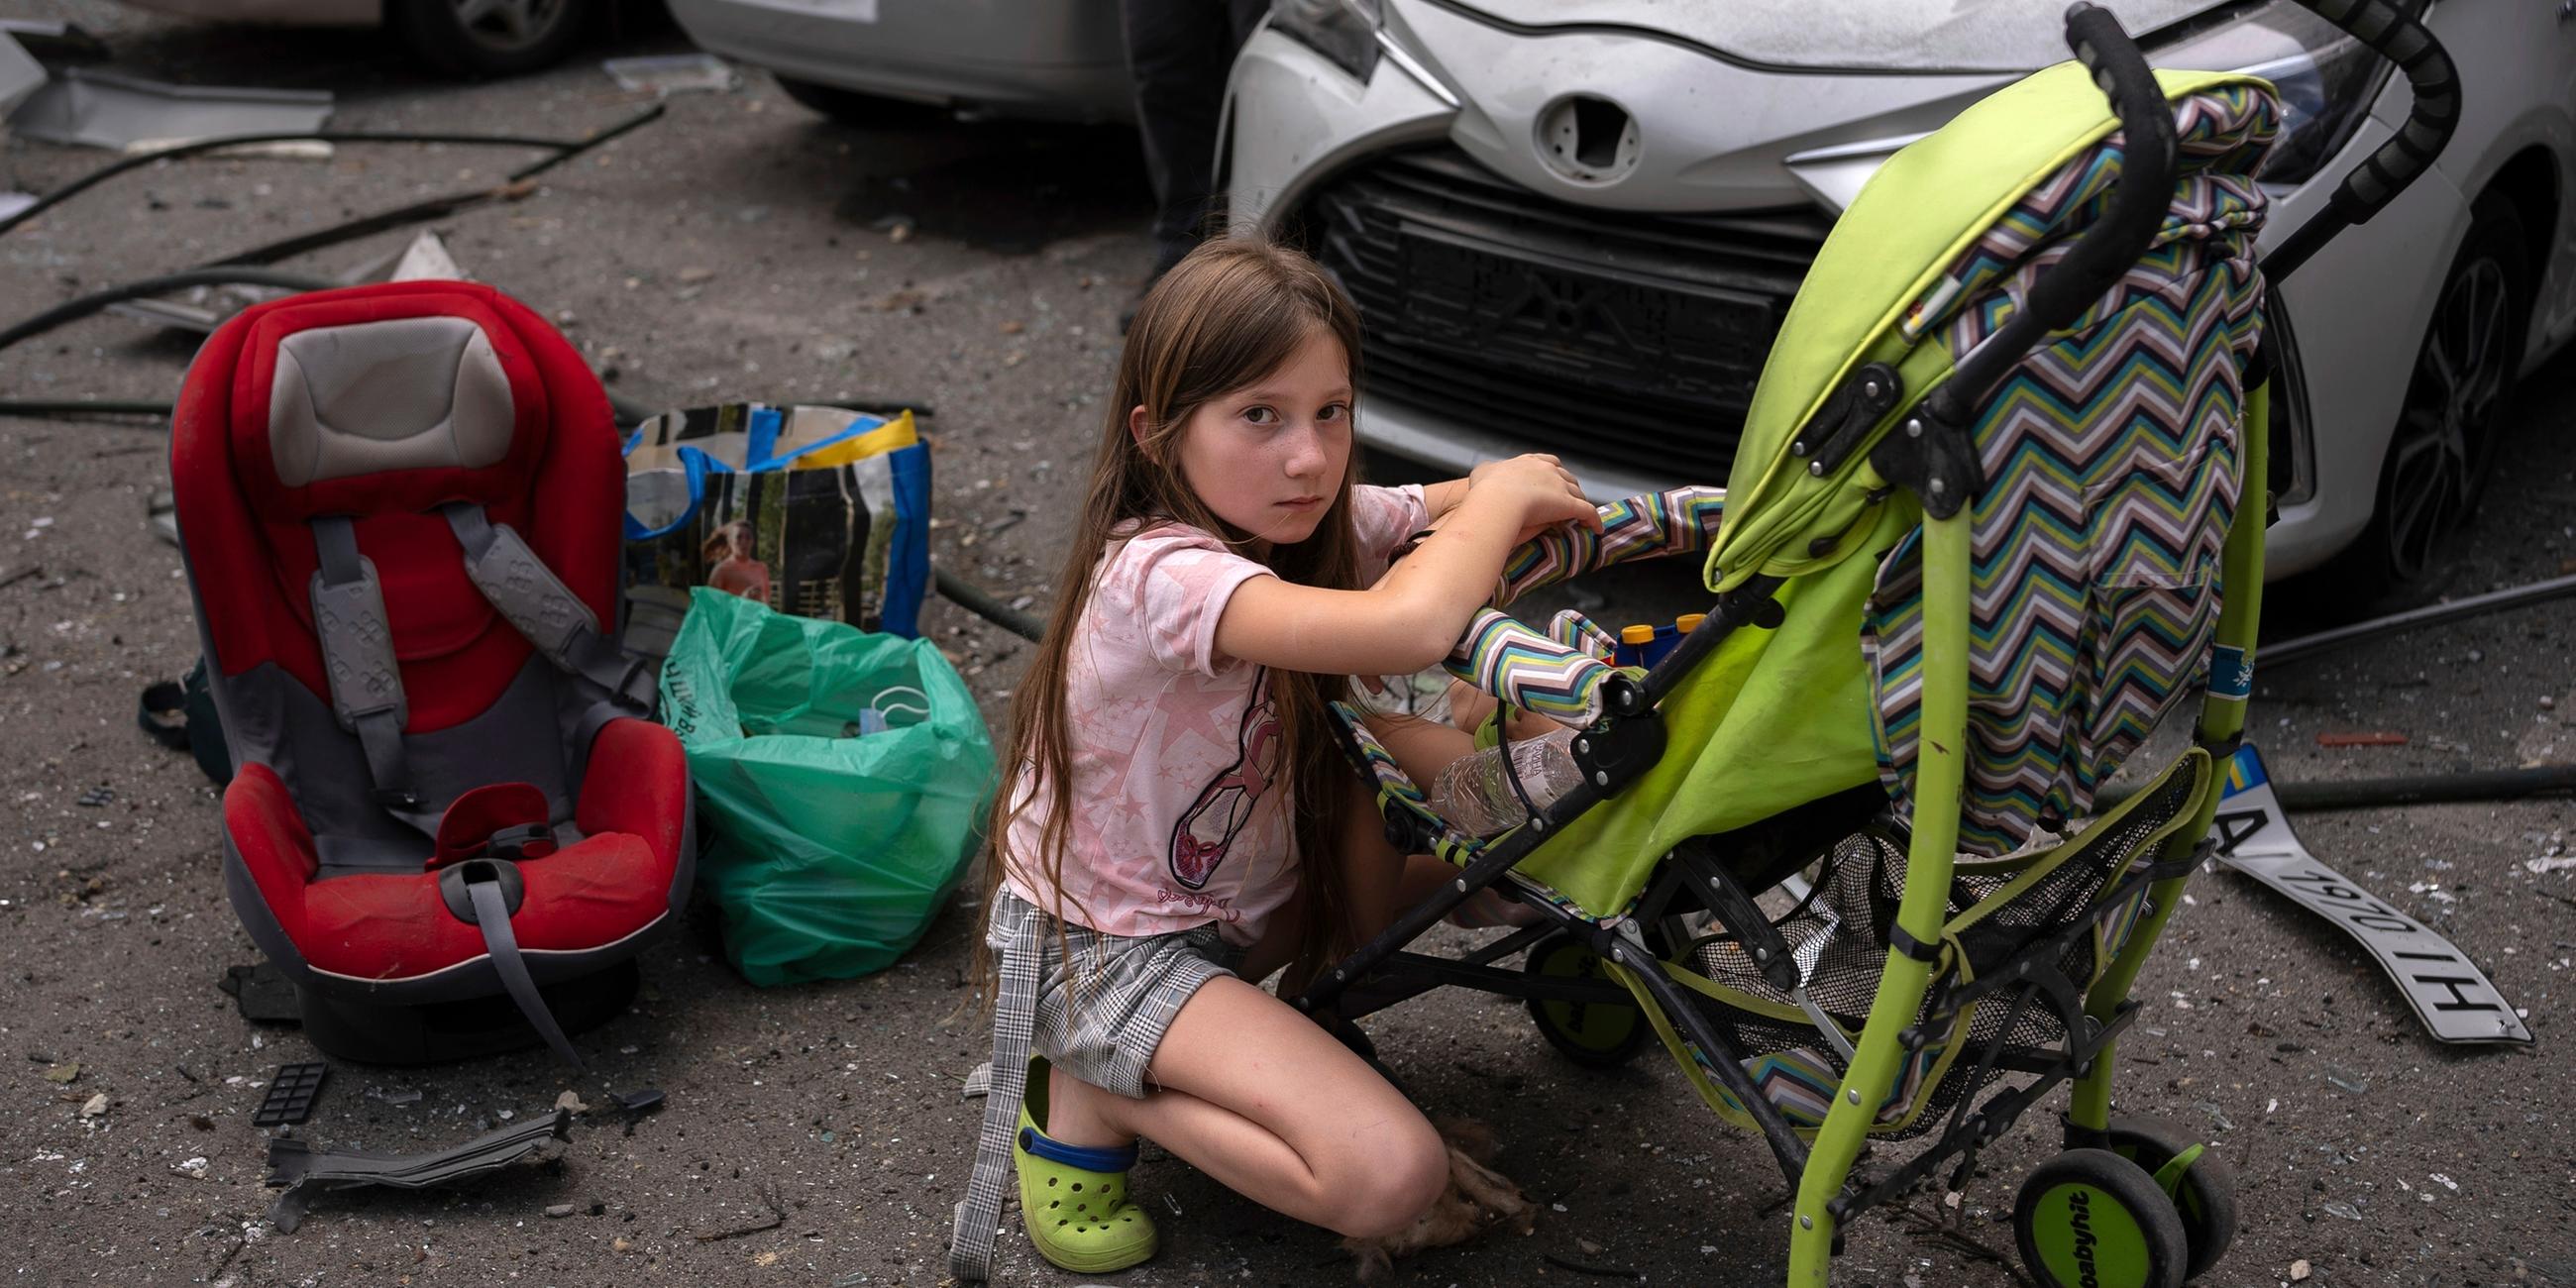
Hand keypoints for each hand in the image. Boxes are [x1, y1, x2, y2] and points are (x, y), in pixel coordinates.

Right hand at [1466, 454, 1599, 539]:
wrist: (1497, 500)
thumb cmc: (1485, 488)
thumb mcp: (1482, 471)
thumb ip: (1489, 469)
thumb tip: (1489, 471)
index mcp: (1529, 463)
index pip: (1548, 463)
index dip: (1552, 471)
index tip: (1553, 479)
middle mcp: (1548, 471)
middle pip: (1566, 476)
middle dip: (1569, 486)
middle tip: (1567, 498)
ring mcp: (1560, 487)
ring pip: (1578, 493)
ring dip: (1581, 502)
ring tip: (1581, 515)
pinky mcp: (1569, 505)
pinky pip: (1587, 512)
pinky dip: (1593, 520)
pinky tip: (1596, 529)